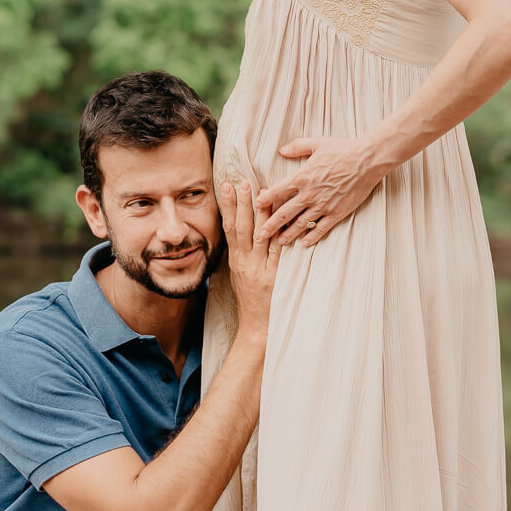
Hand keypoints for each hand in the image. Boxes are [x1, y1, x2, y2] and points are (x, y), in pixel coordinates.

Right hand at [218, 180, 281, 341]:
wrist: (257, 328)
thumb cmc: (250, 302)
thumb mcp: (239, 276)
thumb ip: (242, 254)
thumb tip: (242, 231)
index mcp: (236, 261)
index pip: (230, 228)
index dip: (229, 206)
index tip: (228, 186)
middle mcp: (245, 263)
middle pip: (243, 227)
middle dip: (243, 203)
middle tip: (243, 181)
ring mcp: (260, 270)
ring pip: (259, 236)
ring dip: (261, 212)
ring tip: (262, 192)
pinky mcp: (274, 278)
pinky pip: (278, 252)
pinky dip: (280, 234)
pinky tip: (282, 219)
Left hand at [254, 137, 388, 246]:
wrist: (367, 160)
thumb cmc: (342, 149)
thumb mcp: (317, 143)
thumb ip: (297, 147)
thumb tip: (281, 150)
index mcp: (301, 178)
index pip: (277, 192)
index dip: (264, 200)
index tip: (256, 206)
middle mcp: (309, 194)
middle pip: (284, 213)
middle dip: (270, 225)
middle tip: (260, 235)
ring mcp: (322, 205)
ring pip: (300, 223)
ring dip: (288, 234)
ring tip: (279, 242)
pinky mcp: (336, 213)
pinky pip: (321, 228)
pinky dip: (311, 237)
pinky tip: (305, 243)